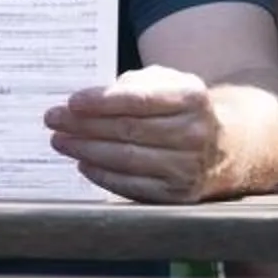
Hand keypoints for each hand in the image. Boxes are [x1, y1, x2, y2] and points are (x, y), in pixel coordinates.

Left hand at [45, 65, 223, 202]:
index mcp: (192, 98)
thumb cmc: (182, 110)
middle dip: (84, 125)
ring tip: (61, 141)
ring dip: (86, 150)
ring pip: (126, 159)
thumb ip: (135, 84)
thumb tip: (94, 99)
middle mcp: (193, 133)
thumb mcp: (169, 84)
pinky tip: (83, 163)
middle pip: (127, 130)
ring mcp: (187, 167)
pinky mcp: (177, 194)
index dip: (102, 101)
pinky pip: (132, 186)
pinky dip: (102, 175)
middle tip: (54, 120)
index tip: (72, 102)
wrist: (223, 148)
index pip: (139, 100)